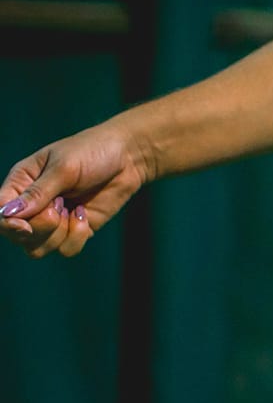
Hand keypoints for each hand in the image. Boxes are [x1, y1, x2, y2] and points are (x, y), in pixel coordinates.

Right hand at [1, 124, 151, 259]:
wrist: (128, 158)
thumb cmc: (92, 152)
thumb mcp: (63, 168)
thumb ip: (38, 192)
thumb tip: (8, 214)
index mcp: (20, 184)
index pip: (0, 213)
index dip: (6, 224)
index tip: (23, 226)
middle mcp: (32, 206)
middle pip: (18, 237)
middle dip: (40, 227)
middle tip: (60, 205)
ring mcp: (53, 221)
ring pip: (38, 248)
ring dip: (57, 233)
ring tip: (73, 208)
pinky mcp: (75, 230)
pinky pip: (66, 250)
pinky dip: (76, 236)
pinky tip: (84, 214)